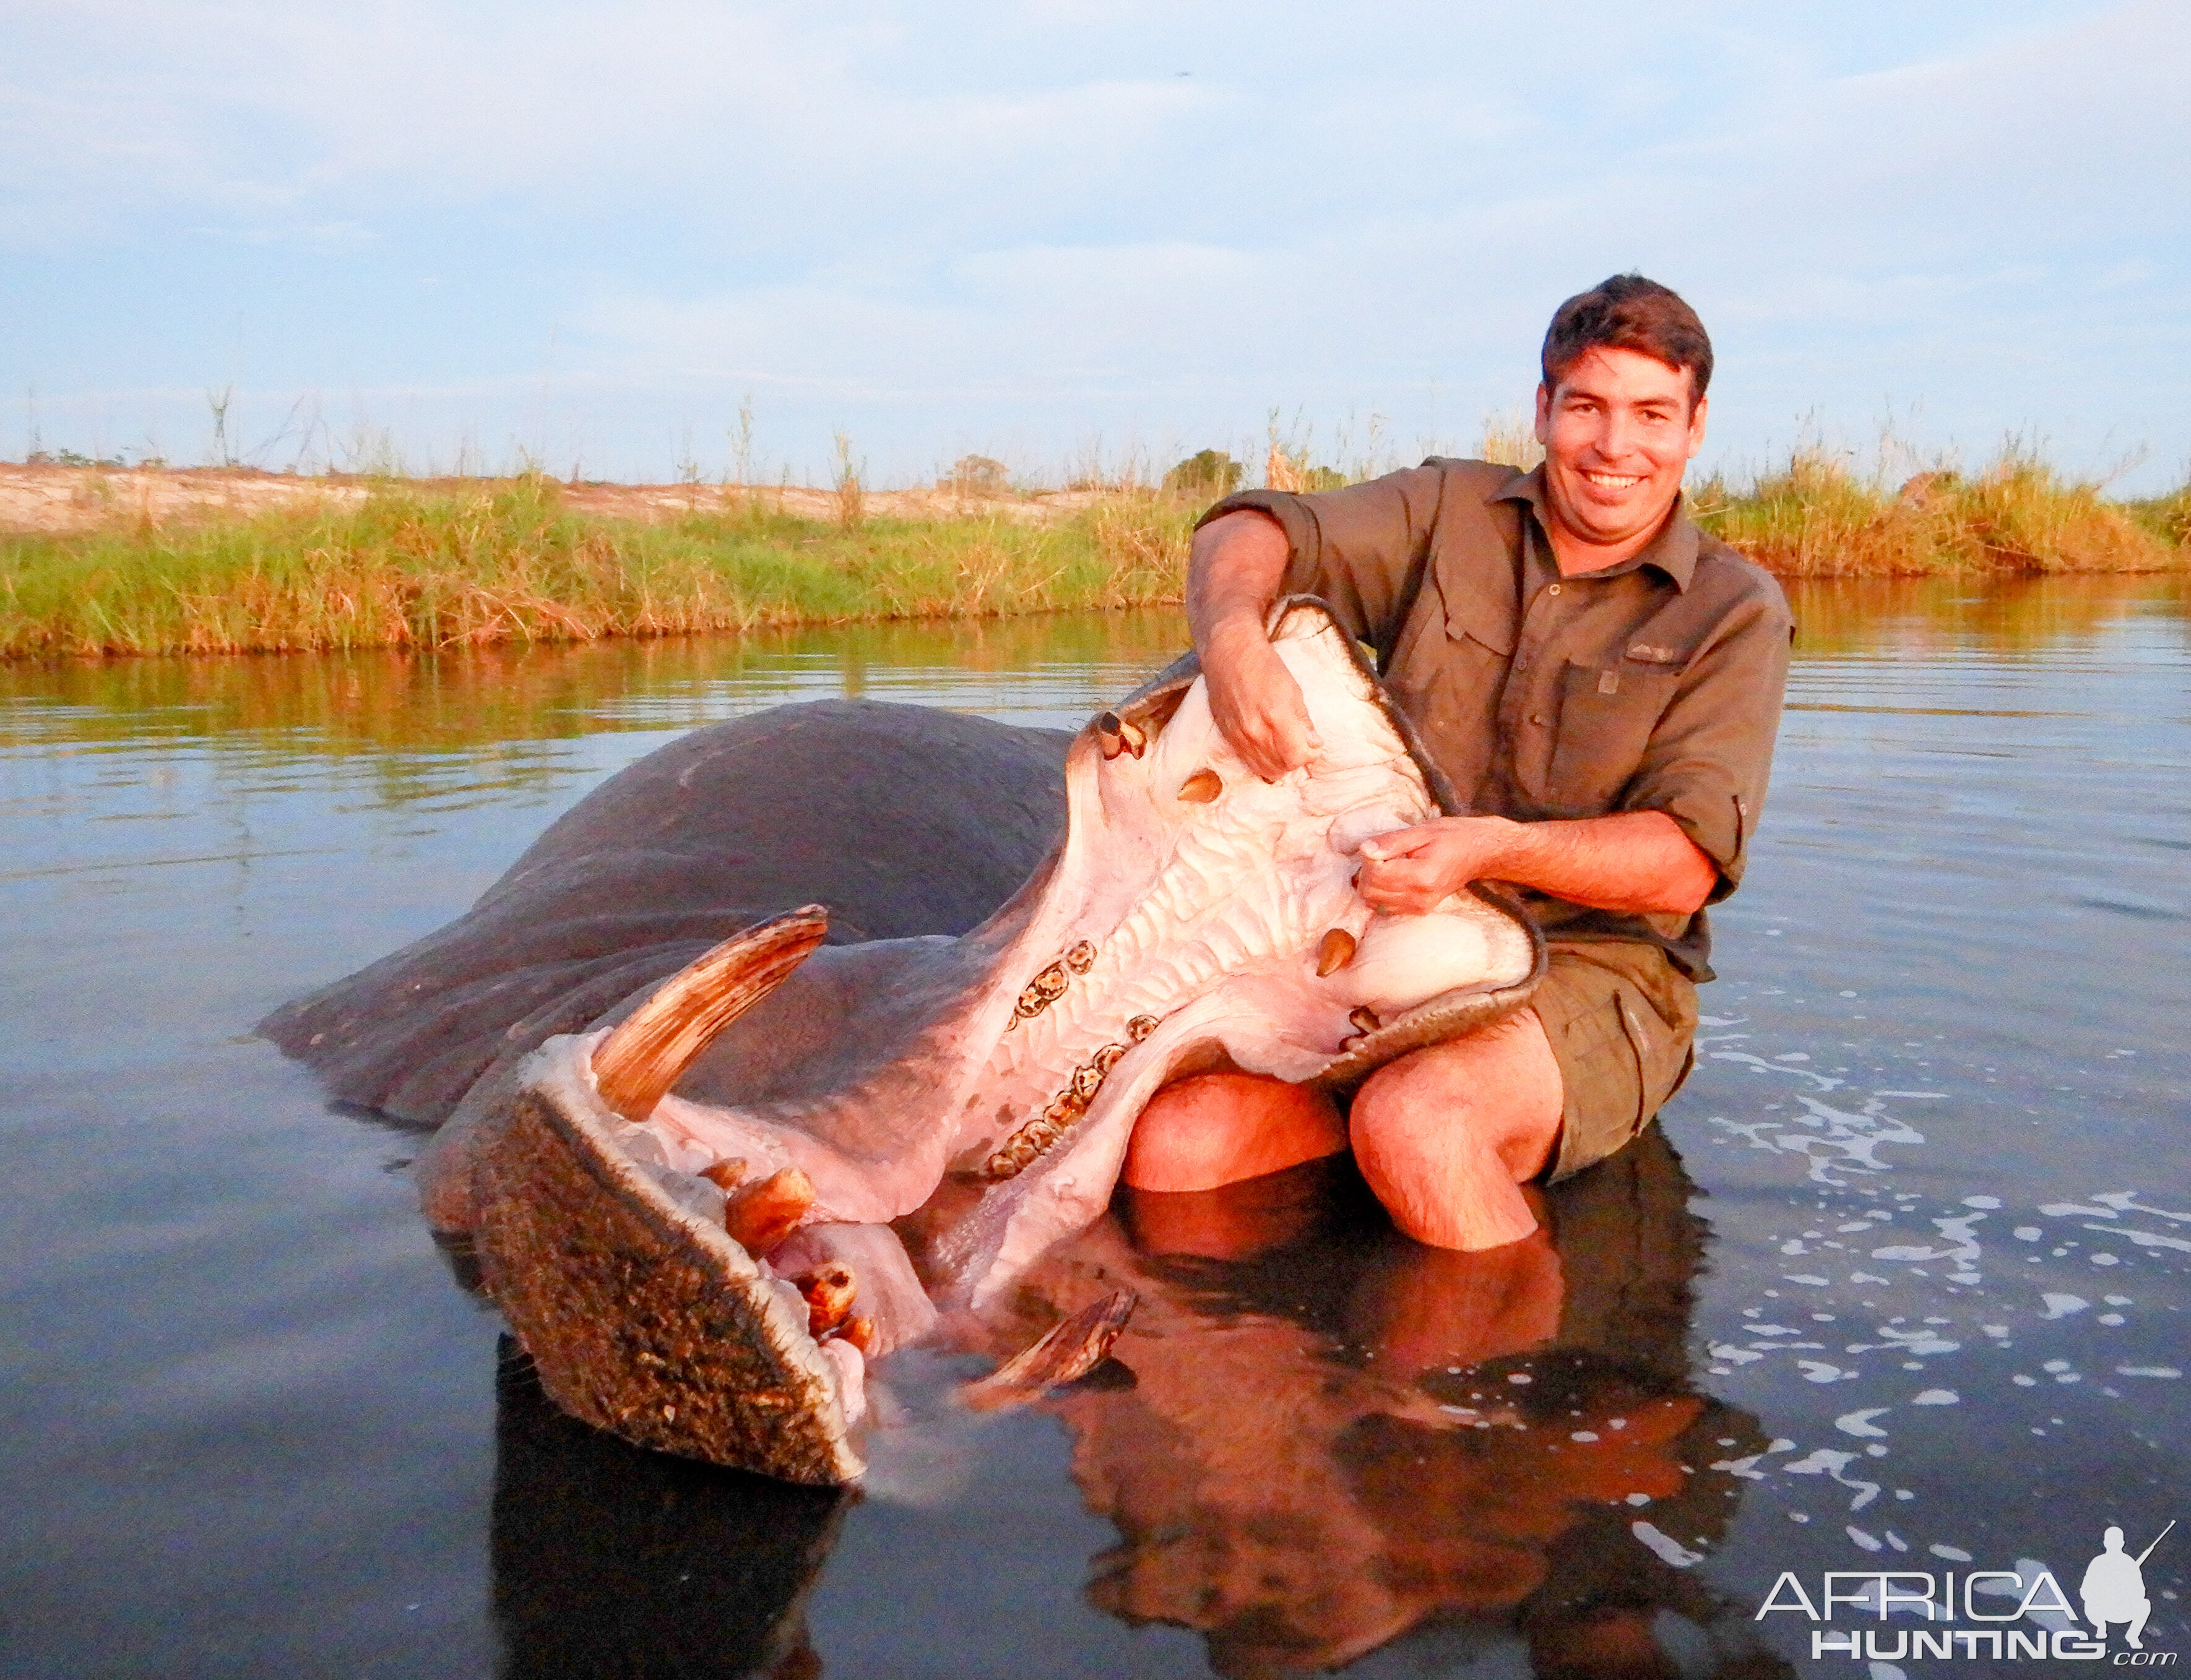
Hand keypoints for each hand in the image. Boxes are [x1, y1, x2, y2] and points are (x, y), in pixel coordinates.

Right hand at [1203, 624, 1321, 779]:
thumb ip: (1303, 721)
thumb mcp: (1294, 691)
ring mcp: (1239, 737)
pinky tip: (1267, 744)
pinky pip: (1248, 761)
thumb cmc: (1265, 667)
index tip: (1313, 744)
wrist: (1229, 654)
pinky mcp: (1228, 737)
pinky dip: (1262, 760)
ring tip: (1284, 746)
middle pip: (1282, 768)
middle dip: (1295, 760)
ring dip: (1279, 763)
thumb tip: (1313, 743)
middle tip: (1300, 744)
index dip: (1311, 754)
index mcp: (1276, 718)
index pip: (1298, 757)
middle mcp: (1256, 732)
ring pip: (1264, 770)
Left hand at [1355, 817, 1519, 914]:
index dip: (1368, 858)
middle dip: (1367, 872)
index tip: (1378, 846)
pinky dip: (1382, 893)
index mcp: (1421, 876)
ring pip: (1374, 902)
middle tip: (1382, 854)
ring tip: (1389, 864)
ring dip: (1372, 883)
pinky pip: (1386, 907)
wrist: (1481, 853)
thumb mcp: (1422, 831)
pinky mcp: (1420, 911)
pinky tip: (1394, 877)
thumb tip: (1365, 850)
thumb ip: (1392, 842)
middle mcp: (1420, 897)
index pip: (1375, 875)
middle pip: (1370, 892)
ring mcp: (1420, 907)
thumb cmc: (1453, 836)